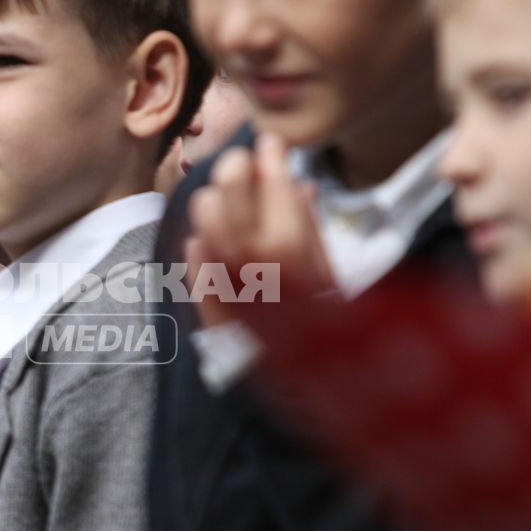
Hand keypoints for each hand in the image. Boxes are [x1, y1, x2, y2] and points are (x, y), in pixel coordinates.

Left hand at [185, 133, 331, 329]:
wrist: (313, 385)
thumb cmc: (332, 327)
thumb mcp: (334, 272)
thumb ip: (311, 226)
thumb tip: (298, 183)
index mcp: (294, 248)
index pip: (274, 184)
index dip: (271, 159)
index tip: (270, 144)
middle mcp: (257, 261)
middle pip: (231, 191)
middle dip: (236, 171)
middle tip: (240, 162)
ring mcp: (229, 282)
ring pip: (206, 219)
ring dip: (216, 206)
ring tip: (222, 203)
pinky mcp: (212, 306)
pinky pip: (196, 266)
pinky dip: (201, 253)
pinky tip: (203, 243)